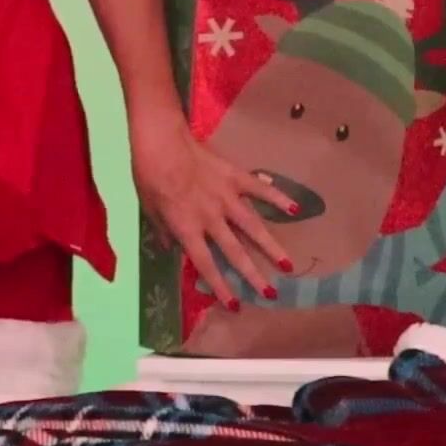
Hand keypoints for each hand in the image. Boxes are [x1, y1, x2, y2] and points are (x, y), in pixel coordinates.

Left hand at [129, 106, 297, 310]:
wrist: (161, 141)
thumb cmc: (148, 175)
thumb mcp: (148, 210)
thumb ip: (163, 232)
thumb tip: (171, 249)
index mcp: (187, 228)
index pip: (206, 264)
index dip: (221, 286)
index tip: (236, 304)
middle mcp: (211, 218)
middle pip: (235, 252)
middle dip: (253, 275)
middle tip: (271, 293)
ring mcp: (226, 197)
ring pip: (253, 227)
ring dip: (271, 247)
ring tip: (288, 265)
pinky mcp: (235, 177)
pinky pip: (259, 190)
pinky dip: (278, 198)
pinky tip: (296, 209)